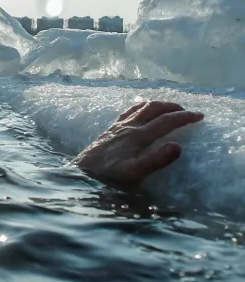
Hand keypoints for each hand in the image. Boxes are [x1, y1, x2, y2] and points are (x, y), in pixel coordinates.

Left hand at [71, 101, 202, 185]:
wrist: (81, 174)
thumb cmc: (107, 177)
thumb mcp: (134, 173)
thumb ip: (155, 160)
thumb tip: (178, 146)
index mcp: (137, 136)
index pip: (166, 121)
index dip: (184, 117)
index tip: (200, 116)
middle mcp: (127, 127)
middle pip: (153, 108)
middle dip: (172, 107)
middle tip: (187, 111)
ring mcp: (116, 127)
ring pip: (140, 107)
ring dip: (157, 105)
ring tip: (168, 107)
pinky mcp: (108, 131)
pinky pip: (127, 112)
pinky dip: (139, 107)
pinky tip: (139, 111)